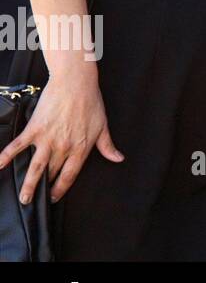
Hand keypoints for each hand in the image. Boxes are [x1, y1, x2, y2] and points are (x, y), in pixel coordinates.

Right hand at [0, 67, 122, 204]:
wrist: (76, 82)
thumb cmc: (91, 102)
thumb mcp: (103, 126)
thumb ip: (107, 146)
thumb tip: (118, 159)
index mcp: (81, 148)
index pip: (70, 175)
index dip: (61, 189)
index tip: (54, 198)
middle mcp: (64, 147)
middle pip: (51, 173)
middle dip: (43, 189)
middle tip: (34, 200)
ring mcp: (48, 139)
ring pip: (36, 168)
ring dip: (28, 185)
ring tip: (23, 198)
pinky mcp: (35, 129)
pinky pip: (17, 146)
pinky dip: (5, 157)